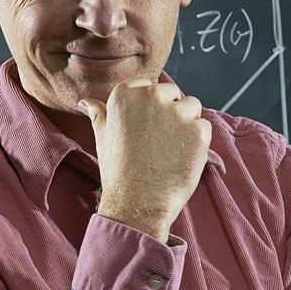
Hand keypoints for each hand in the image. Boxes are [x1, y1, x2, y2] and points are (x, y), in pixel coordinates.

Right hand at [76, 78, 211, 242]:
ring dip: (187, 123)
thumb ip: (99, 114)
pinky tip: (183, 156)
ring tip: (171, 148)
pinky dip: (199, 141)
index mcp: (125, 93)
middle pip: (173, 94)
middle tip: (159, 141)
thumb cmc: (118, 171)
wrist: (138, 203)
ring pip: (192, 106)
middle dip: (171, 113)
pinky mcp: (198, 129)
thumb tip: (86, 102)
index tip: (146, 129)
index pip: (150, 87)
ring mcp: (177, 112)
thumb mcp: (102, 138)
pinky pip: (204, 126)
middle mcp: (151, 96)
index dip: (152, 109)